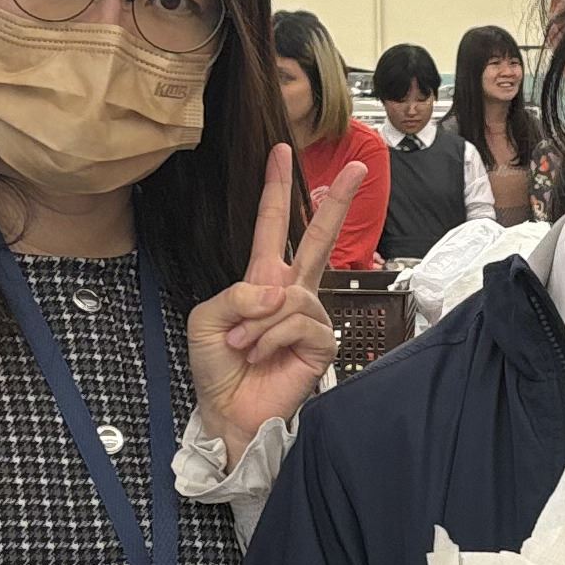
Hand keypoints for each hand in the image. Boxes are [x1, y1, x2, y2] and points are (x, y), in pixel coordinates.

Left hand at [187, 143, 362, 465]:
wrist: (229, 411)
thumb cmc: (217, 368)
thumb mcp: (207, 319)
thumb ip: (236, 294)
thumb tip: (277, 290)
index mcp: (262, 280)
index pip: (274, 226)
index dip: (277, 190)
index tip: (283, 153)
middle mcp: (291, 293)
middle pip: (320, 238)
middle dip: (336, 202)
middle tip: (356, 169)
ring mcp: (309, 317)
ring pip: (291, 297)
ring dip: (258, 323)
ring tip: (244, 346)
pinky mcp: (321, 343)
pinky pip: (299, 323)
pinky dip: (272, 339)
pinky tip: (263, 355)